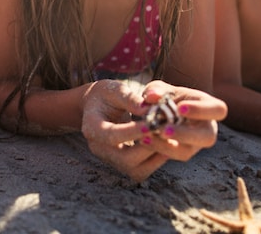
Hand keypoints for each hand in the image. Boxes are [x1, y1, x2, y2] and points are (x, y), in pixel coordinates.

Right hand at [81, 80, 225, 181]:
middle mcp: (98, 148)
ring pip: (135, 169)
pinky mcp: (122, 165)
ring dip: (155, 155)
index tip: (152, 123)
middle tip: (166, 132)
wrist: (98, 107)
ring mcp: (110, 160)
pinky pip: (141, 170)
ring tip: (170, 138)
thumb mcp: (115, 89)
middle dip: (148, 147)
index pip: (111, 135)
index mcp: (91, 127)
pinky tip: (168, 144)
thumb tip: (149, 109)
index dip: (132, 132)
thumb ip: (130, 98)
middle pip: (124, 159)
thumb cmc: (107, 95)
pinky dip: (156, 159)